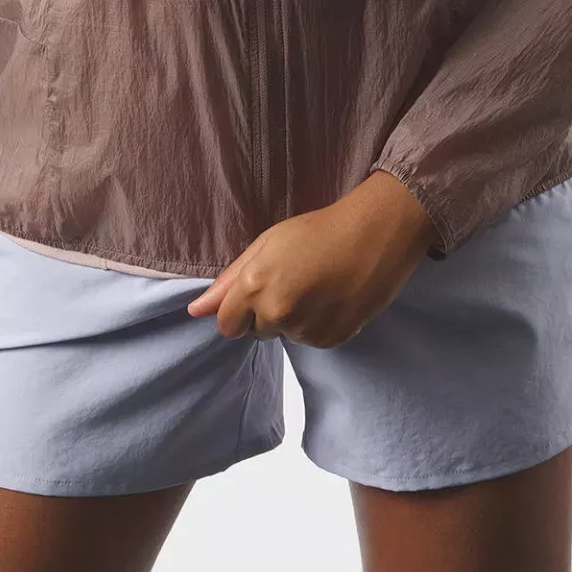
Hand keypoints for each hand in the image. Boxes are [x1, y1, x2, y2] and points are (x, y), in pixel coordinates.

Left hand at [186, 171, 438, 347]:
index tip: (257, 291)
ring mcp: (305, 330)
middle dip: (266, 312)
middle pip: (255, 331)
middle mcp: (277, 313)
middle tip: (293, 280)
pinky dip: (317, 324)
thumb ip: (229, 281)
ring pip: (285, 335)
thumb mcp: (267, 244)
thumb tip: (195, 310)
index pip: (226, 325)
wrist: (375, 235)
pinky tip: (332, 297)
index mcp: (255, 285)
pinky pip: (311, 340)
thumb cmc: (319, 229)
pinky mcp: (331, 341)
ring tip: (316, 284)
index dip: (238, 309)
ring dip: (293, 318)